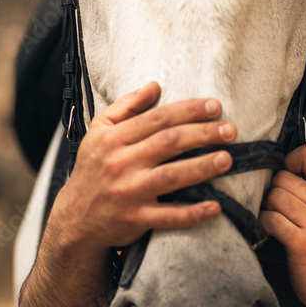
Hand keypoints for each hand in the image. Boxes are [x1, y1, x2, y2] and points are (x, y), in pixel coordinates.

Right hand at [48, 81, 234, 254]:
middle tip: (230, 131)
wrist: (75, 220)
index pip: (158, 118)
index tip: (216, 106)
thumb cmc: (92, 171)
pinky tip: (215, 207)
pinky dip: (192, 213)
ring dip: (201, 167)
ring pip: (171, 176)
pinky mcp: (135, 219)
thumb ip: (126, 107)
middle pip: (168, 142)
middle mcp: (120, 163)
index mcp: (114, 139)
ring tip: (227, 159)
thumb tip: (155, 86)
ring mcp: (128, 192)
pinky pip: (168, 216)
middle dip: (203, 134)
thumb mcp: (99, 133)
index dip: (189, 110)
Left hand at [260, 143, 305, 306]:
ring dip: (267, 207)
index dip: (292, 159)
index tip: (287, 174)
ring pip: (274, 196)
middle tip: (276, 205)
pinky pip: (270, 219)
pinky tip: (269, 231)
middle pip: (283, 177)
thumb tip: (284, 171)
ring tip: (273, 218)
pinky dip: (263, 223)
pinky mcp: (300, 243)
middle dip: (273, 190)